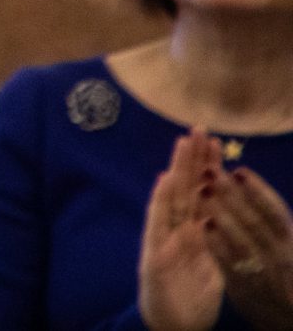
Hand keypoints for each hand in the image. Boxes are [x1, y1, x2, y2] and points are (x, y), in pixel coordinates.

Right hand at [141, 132, 225, 330]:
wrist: (173, 328)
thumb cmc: (191, 300)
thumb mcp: (212, 267)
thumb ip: (212, 241)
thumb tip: (217, 214)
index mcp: (193, 234)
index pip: (201, 194)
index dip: (206, 167)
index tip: (214, 141)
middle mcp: (176, 231)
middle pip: (185, 189)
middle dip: (192, 159)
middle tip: (200, 127)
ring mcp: (164, 241)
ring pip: (172, 200)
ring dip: (177, 170)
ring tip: (183, 142)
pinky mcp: (155, 256)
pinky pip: (158, 227)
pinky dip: (160, 203)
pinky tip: (164, 182)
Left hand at [208, 165, 292, 329]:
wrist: (285, 318)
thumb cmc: (282, 274)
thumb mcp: (283, 247)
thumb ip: (268, 222)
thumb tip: (244, 184)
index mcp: (289, 241)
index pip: (276, 212)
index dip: (258, 191)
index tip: (240, 170)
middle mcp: (281, 255)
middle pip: (255, 220)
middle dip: (231, 194)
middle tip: (210, 170)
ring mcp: (262, 272)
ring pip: (242, 240)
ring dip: (222, 214)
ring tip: (203, 191)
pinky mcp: (243, 288)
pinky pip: (229, 264)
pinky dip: (217, 244)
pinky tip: (204, 226)